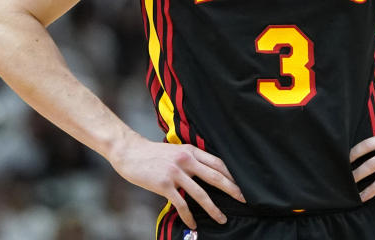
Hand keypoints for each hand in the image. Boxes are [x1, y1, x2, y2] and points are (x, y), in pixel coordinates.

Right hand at [109, 132, 245, 228]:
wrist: (130, 152)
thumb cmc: (153, 154)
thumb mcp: (176, 151)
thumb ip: (191, 159)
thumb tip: (206, 172)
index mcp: (191, 151)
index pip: (217, 163)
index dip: (231, 174)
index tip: (241, 184)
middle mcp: (186, 160)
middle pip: (215, 176)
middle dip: (232, 189)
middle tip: (243, 200)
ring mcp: (176, 172)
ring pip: (201, 194)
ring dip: (214, 208)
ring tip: (222, 218)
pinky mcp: (164, 184)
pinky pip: (181, 203)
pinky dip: (189, 215)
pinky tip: (193, 223)